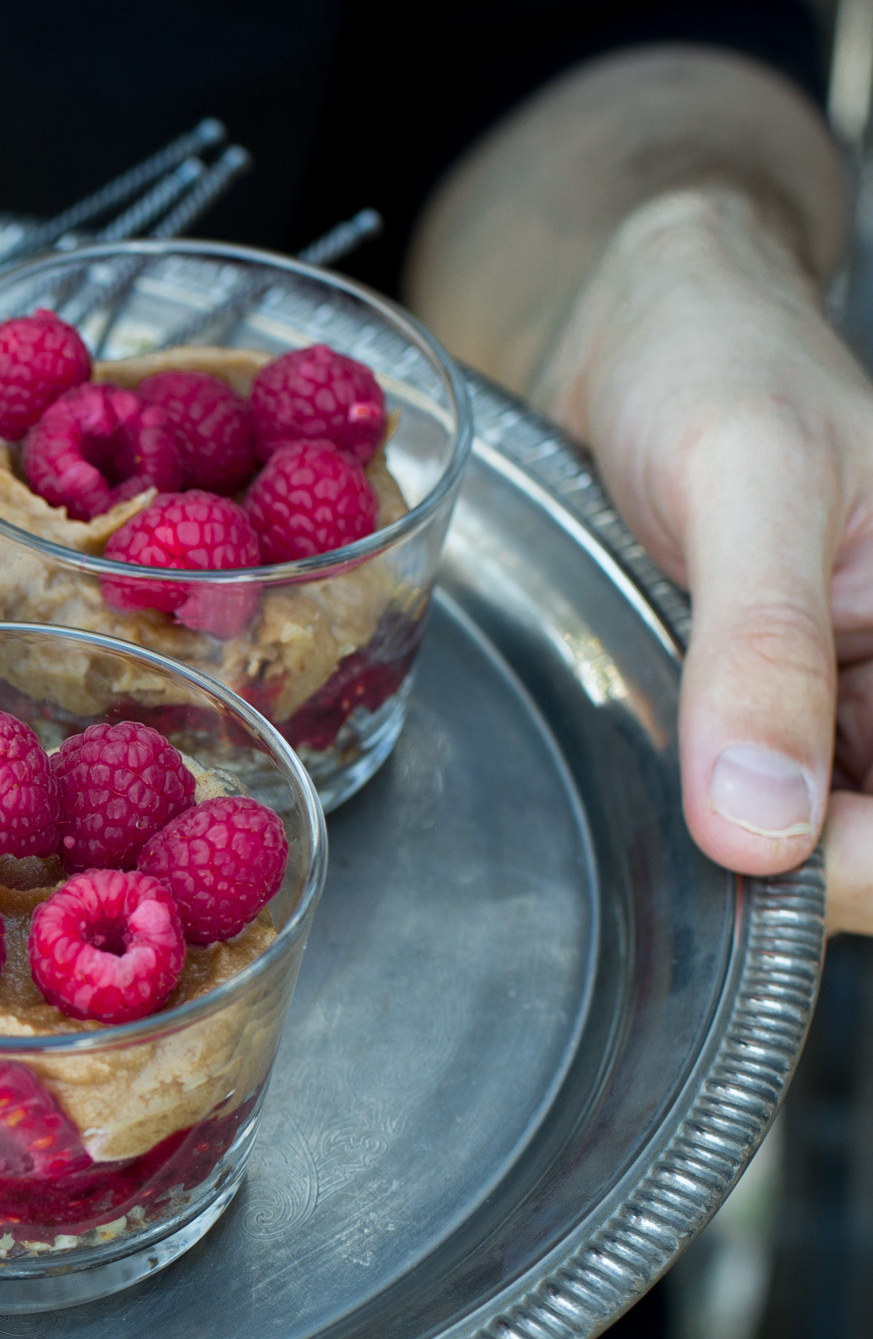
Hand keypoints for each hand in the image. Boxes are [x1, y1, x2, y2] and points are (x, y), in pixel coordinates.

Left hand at [533, 186, 872, 931]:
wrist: (637, 327)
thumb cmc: (714, 362)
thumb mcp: (744, 484)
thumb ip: (760, 653)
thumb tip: (763, 829)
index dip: (863, 862)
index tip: (765, 860)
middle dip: (800, 861)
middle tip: (691, 820)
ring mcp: (853, 693)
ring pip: (820, 830)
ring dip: (747, 837)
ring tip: (673, 765)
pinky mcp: (786, 704)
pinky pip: (766, 795)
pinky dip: (712, 804)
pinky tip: (667, 769)